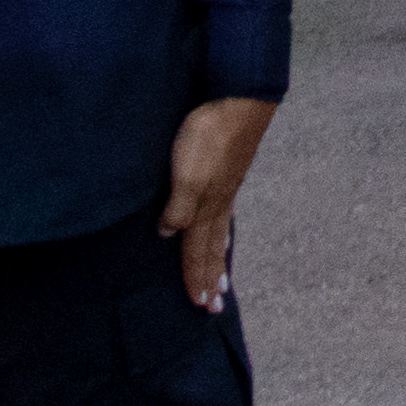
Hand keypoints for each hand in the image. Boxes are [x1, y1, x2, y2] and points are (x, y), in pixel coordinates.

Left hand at [158, 94, 276, 310]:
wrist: (238, 98)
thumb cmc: (210, 134)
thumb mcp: (187, 175)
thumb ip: (179, 207)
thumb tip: (167, 232)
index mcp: (206, 206)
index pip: (198, 250)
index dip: (196, 277)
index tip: (199, 305)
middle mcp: (218, 202)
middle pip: (213, 248)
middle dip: (211, 278)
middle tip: (215, 307)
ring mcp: (225, 187)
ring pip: (219, 233)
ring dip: (218, 260)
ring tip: (221, 281)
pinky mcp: (228, 171)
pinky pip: (223, 215)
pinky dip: (220, 233)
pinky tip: (218, 228)